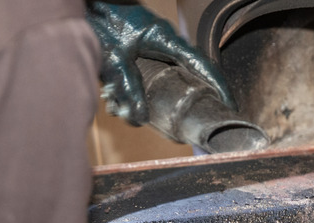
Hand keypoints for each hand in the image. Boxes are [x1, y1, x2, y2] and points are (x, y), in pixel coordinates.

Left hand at [85, 2, 235, 125]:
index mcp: (166, 39)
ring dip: (144, 99)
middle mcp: (163, 42)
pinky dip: (130, 91)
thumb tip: (140, 118)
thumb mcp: (114, 59)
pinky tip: (112, 100)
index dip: (219, 86)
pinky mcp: (137, 49)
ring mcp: (150, 45)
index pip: (202, 65)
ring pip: (160, 79)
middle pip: (185, 76)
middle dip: (179, 100)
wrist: (84, 4)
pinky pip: (144, 75)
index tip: (229, 104)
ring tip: (126, 109)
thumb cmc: (100, 19)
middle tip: (183, 119)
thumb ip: (128, 89)